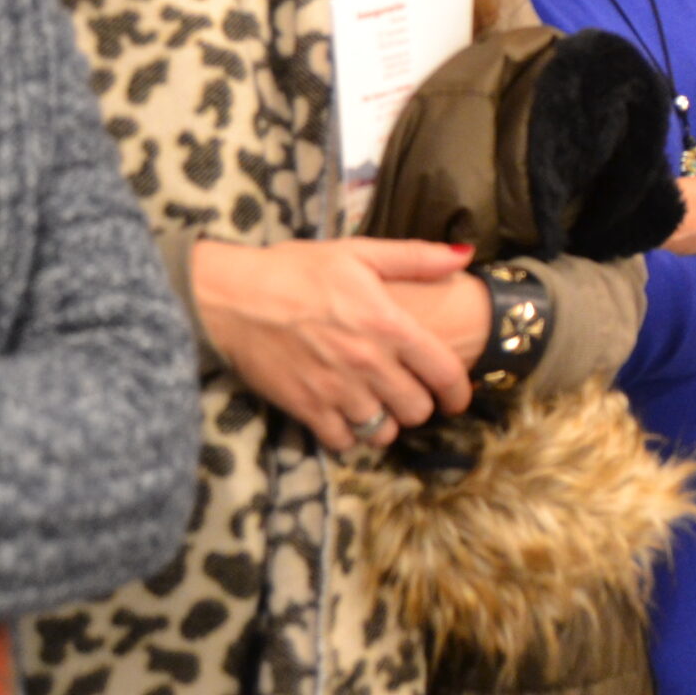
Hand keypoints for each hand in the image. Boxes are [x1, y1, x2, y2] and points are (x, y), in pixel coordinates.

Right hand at [192, 237, 478, 450]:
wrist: (230, 295)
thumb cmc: (295, 269)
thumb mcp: (359, 253)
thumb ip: (416, 258)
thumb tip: (464, 257)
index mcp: (390, 326)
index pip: (445, 373)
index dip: (459, 391)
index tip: (457, 397)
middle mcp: (369, 364)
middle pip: (417, 409)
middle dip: (420, 405)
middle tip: (409, 394)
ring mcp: (336, 390)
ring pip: (383, 432)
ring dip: (385, 423)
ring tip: (378, 407)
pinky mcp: (305, 408)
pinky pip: (343, 441)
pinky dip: (348, 435)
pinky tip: (345, 416)